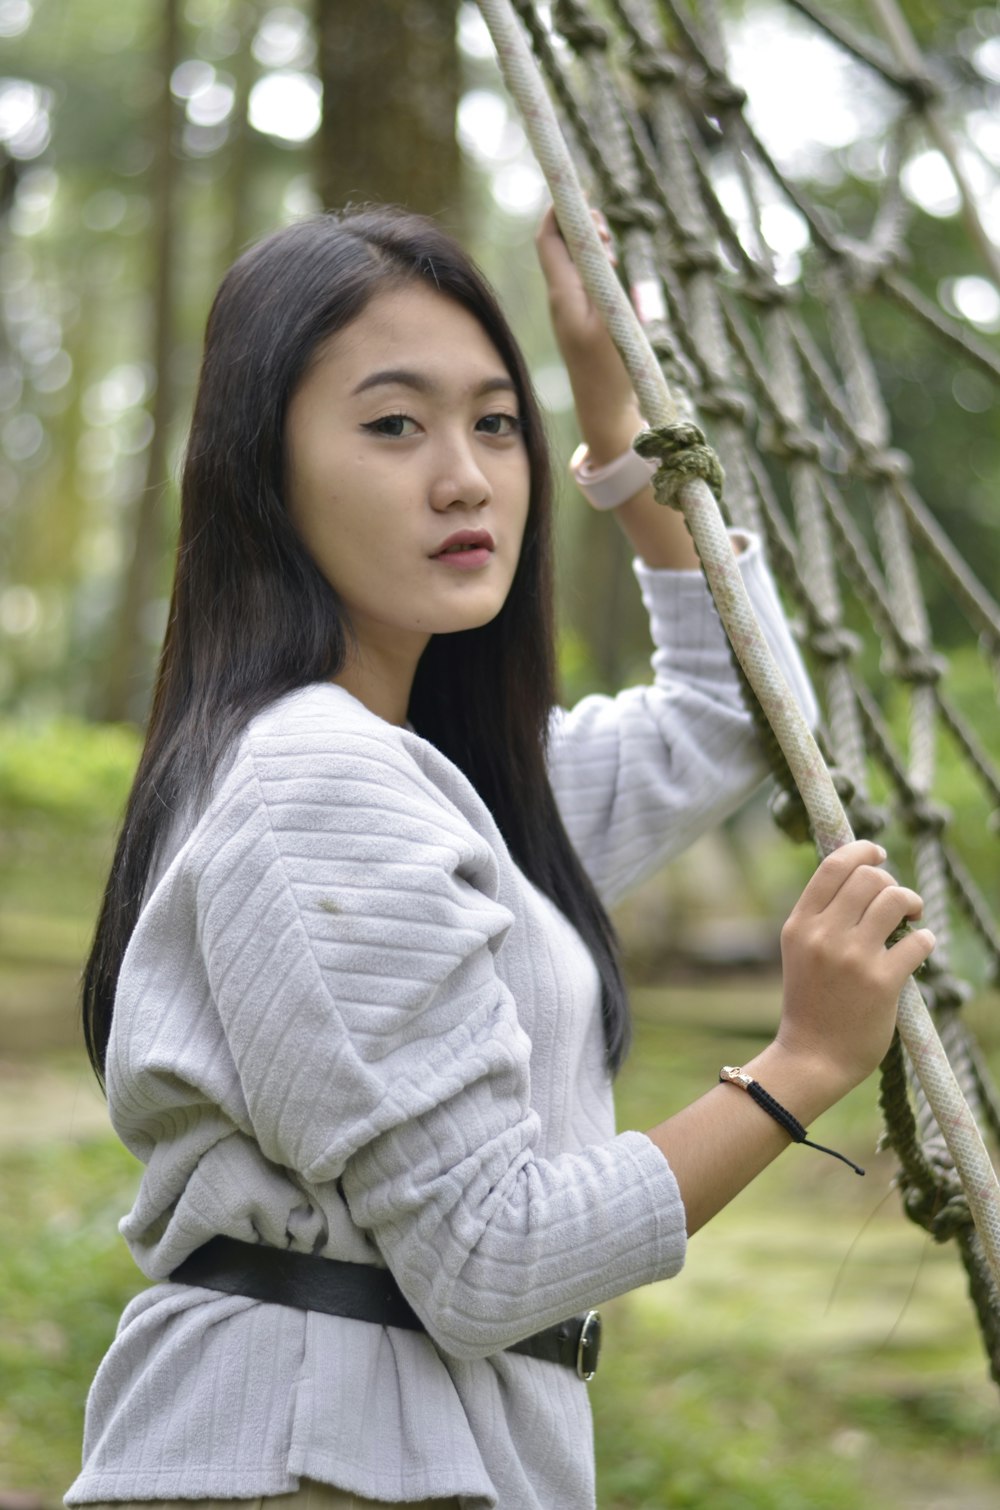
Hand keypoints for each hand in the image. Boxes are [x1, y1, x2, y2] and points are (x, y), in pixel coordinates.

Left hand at [534, 205, 640, 459]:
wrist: (605, 411)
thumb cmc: (611, 371)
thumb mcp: (613, 324)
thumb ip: (606, 286)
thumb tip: (601, 251)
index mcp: (564, 295)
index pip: (550, 240)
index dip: (560, 210)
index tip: (577, 189)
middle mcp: (563, 298)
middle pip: (563, 245)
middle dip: (582, 225)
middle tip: (605, 225)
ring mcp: (573, 309)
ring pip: (577, 261)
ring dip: (593, 244)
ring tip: (611, 244)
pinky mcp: (585, 320)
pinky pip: (587, 279)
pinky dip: (599, 265)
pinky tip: (614, 268)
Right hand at [775, 839, 934, 1094]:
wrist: (811, 1058)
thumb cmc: (810, 1004)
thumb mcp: (800, 952)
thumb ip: (822, 917)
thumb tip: (860, 876)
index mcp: (799, 925)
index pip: (833, 866)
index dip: (862, 851)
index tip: (878, 853)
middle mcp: (823, 935)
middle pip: (869, 877)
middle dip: (890, 881)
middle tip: (897, 901)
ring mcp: (852, 958)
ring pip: (894, 899)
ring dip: (911, 902)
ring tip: (912, 917)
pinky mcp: (882, 982)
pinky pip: (917, 941)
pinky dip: (925, 940)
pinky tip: (920, 948)